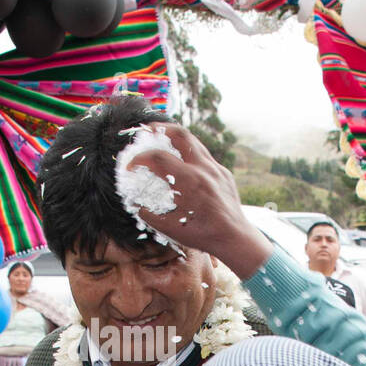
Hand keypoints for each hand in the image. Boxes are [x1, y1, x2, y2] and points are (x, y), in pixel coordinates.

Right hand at [126, 123, 273, 280]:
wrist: (234, 237)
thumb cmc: (202, 235)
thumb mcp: (169, 228)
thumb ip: (148, 214)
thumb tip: (135, 203)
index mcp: (188, 181)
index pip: (157, 158)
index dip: (139, 159)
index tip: (130, 166)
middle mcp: (203, 169)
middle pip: (179, 134)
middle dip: (159, 128)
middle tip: (146, 131)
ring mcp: (215, 168)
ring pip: (193, 141)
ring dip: (175, 138)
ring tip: (162, 140)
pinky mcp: (223, 172)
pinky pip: (203, 155)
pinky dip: (189, 154)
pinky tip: (182, 162)